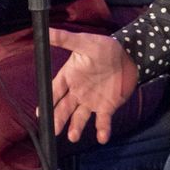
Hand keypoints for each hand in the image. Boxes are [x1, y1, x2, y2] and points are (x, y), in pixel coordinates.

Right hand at [48, 28, 138, 143]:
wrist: (130, 55)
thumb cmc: (105, 47)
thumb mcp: (84, 42)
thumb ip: (65, 40)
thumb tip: (45, 31)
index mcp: (70, 76)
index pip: (54, 91)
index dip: (47, 102)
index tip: (40, 113)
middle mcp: (78, 91)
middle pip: (64, 107)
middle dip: (58, 118)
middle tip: (53, 129)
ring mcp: (91, 100)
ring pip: (80, 117)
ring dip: (76, 127)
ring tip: (72, 136)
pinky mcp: (107, 107)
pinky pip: (102, 121)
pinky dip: (102, 129)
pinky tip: (101, 137)